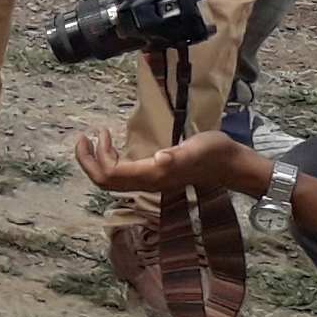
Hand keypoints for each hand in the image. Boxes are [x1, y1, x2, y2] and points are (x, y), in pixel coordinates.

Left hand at [74, 126, 267, 200]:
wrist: (233, 165)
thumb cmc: (216, 153)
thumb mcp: (198, 148)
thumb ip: (179, 155)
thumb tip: (160, 158)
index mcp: (153, 175)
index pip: (110, 174)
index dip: (95, 157)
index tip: (94, 133)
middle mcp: (148, 183)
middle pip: (105, 182)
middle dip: (88, 162)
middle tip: (82, 138)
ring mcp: (151, 182)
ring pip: (112, 181)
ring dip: (97, 161)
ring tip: (95, 138)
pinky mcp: (155, 177)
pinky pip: (123, 176)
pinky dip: (110, 162)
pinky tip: (114, 147)